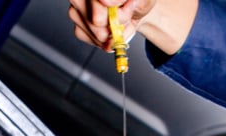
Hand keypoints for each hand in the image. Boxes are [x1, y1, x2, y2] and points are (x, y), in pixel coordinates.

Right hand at [68, 0, 196, 55]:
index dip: (96, 4)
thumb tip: (111, 4)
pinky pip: (81, 33)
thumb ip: (131, 0)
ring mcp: (82, 3)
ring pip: (77, 20)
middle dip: (95, 23)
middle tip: (112, 35)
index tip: (107, 18)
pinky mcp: (82, 18)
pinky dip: (97, 40)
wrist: (149, 5)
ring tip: (118, 38)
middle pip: (76, 4)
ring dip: (99, 35)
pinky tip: (113, 39)